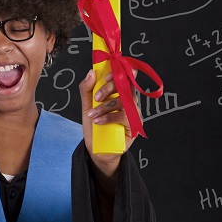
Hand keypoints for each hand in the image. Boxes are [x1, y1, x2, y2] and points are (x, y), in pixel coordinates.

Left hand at [79, 69, 140, 184]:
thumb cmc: (94, 125)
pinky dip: (109, 117)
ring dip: (105, 106)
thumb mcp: (87, 106)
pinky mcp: (134, 125)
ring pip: (124, 101)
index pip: (125, 76)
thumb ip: (87, 89)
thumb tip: (91, 72)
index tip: (105, 77)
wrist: (97, 148)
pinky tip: (98, 122)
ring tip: (93, 115)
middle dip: (109, 88)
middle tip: (97, 97)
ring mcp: (133, 112)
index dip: (118, 73)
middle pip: (126, 86)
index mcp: (118, 92)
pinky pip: (125, 116)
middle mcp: (128, 100)